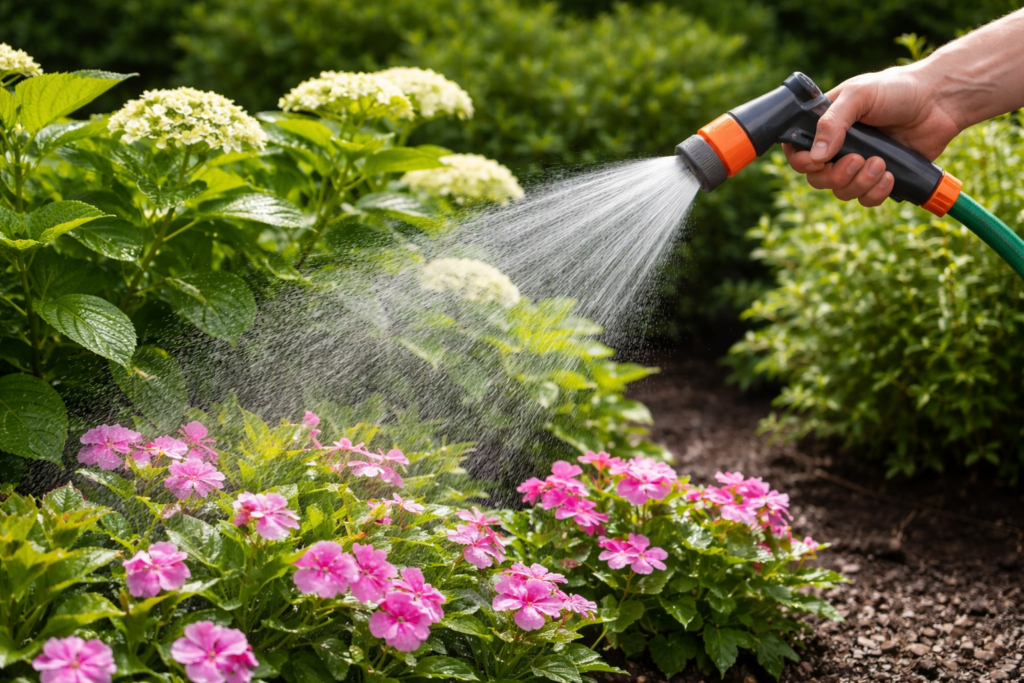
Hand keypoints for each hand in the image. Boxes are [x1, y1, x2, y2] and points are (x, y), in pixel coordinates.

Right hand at [783, 65, 963, 206]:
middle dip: (836, 176)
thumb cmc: (898, 89)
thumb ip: (833, 122)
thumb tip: (816, 156)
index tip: (818, 162)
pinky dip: (875, 193)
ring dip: (859, 183)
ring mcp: (860, 164)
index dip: (802, 162)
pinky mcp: (881, 177)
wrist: (940, 101)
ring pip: (842, 191)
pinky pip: (866, 198)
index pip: (797, 151)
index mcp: (826, 124)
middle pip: (817, 178)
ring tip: (881, 163)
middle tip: (857, 160)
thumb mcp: (860, 95)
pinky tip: (890, 175)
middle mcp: (839, 147)